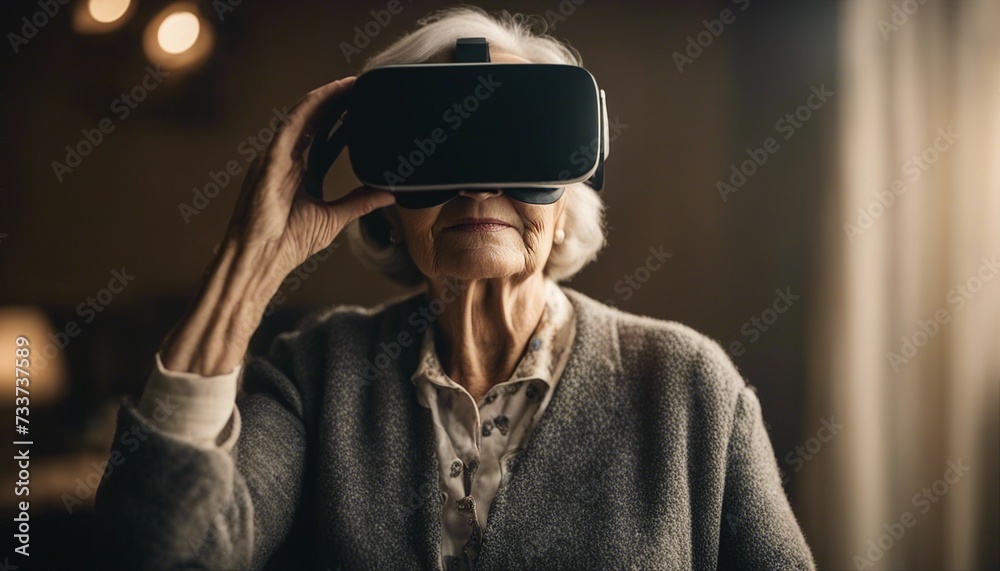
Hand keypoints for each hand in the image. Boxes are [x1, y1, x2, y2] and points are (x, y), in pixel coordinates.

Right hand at [159, 78, 393, 374]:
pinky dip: (311, 107)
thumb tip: (389, 193)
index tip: (366, 105)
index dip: (343, 119)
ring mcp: (277, 156)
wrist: (260, 259)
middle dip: (338, 101)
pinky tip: (329, 94)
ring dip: (328, 97)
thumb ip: (359, 201)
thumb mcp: (334, 217)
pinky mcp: (270, 158)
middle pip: (315, 120)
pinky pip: (292, 125)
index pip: (324, 136)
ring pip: (304, 115)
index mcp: (300, 172)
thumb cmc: (287, 243)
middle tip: (364, 86)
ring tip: (352, 83)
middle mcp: (287, 159)